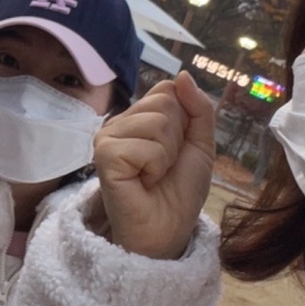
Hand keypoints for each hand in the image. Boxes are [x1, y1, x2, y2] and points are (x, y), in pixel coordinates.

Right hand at [91, 71, 215, 258]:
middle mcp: (120, 123)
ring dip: (167, 155)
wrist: (167, 230)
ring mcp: (108, 137)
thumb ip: (198, 108)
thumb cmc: (180, 191)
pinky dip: (154, 166)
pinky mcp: (104, 155)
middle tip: (163, 167)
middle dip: (177, 138)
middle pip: (164, 103)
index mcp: (139, 117)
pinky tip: (142, 182)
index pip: (167, 91)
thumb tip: (183, 75)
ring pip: (157, 122)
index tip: (176, 150)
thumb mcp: (200, 144)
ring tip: (152, 176)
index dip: (184, 121)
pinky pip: (144, 144)